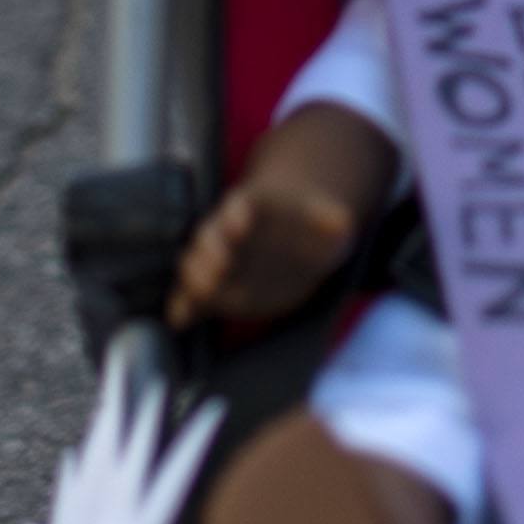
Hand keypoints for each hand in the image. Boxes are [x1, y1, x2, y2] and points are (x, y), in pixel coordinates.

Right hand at [168, 165, 360, 333]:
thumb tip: (344, 219)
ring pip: (196, 263)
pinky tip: (180, 320)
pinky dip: (183, 306)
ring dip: (195, 276)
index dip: (239, 211)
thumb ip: (331, 222)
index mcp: (254, 208)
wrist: (291, 247)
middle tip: (218, 266)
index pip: (241, 204)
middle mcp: (227, 233)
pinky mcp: (214, 290)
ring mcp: (217, 261)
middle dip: (212, 249)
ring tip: (201, 292)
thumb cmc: (306, 231)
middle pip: (211, 234)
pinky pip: (191, 296)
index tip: (241, 222)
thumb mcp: (325, 225)